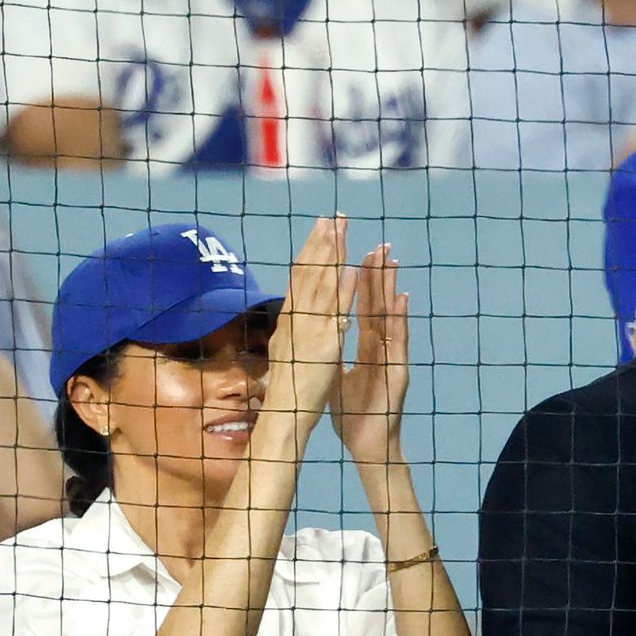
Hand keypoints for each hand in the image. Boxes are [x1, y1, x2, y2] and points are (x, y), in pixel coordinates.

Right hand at [265, 216, 355, 427]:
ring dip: (331, 255)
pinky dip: (342, 290)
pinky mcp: (323, 345)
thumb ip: (291, 335)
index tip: (319, 230)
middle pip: (309, 274)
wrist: (284, 419)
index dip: (310, 253)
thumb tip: (290, 320)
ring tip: (341, 229)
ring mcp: (308, 330)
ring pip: (321, 285)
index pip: (300, 279)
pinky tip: (351, 270)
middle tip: (332, 216)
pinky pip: (334, 313)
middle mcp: (296, 320)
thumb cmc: (287, 394)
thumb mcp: (288, 355)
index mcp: (291, 322)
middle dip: (321, 243)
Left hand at [330, 243, 409, 464]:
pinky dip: (401, 319)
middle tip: (378, 245)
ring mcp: (390, 357)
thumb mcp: (335, 378)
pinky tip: (402, 298)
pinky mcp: (398, 371)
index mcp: (363, 348)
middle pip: (376, 306)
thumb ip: (330, 354)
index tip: (353, 254)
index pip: (359, 309)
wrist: (366, 443)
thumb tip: (315, 335)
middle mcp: (379, 348)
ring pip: (390, 317)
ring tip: (391, 261)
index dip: (356, 283)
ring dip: (390, 289)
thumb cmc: (353, 414)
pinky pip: (399, 342)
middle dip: (376, 275)